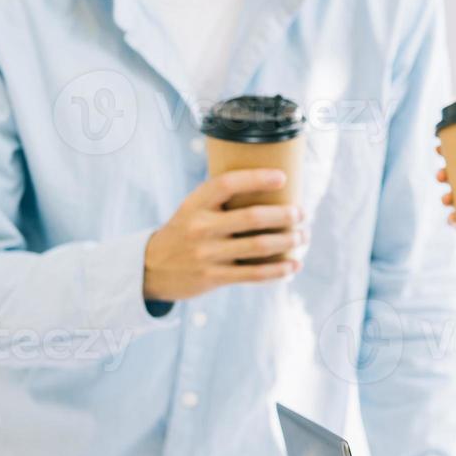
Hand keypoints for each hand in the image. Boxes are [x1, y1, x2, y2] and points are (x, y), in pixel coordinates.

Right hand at [143, 169, 305, 301]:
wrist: (151, 268)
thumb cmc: (186, 232)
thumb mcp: (193, 209)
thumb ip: (220, 200)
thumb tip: (270, 186)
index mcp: (195, 204)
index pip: (227, 184)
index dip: (256, 178)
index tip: (283, 177)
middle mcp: (200, 227)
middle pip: (252, 218)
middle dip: (284, 215)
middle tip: (302, 213)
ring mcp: (207, 254)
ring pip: (259, 246)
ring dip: (288, 241)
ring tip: (303, 236)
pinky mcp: (213, 277)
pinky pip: (254, 274)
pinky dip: (279, 270)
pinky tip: (294, 265)